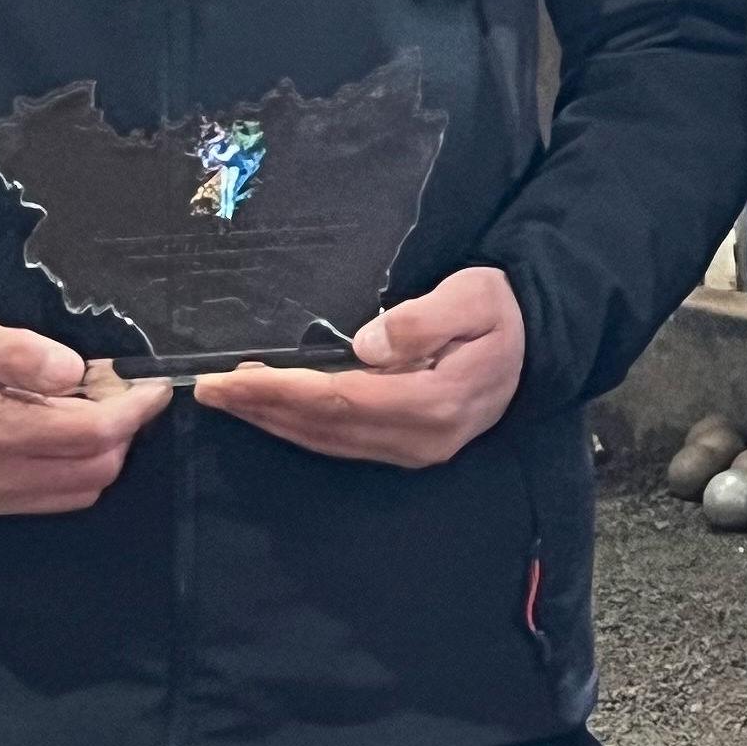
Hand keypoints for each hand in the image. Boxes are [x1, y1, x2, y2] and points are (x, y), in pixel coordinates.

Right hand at [0, 300, 172, 517]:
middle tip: (122, 395)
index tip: (153, 386)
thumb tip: (74, 372)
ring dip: (102, 455)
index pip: (92, 435)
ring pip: (79, 492)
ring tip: (93, 413)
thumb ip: (19, 351)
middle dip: (123, 432)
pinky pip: (52, 502)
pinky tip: (63, 438)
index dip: (135, 411)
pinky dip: (75, 473)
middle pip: (95, 470)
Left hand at [191, 265, 526, 467]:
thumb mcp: (476, 295)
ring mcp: (414, 450)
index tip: (233, 377)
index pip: (343, 399)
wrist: (537, 342)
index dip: (284, 391)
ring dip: (272, 420)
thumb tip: (369, 343)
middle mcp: (421, 438)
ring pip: (327, 440)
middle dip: (263, 408)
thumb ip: (426, 318)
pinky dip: (297, 427)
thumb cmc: (502, 312)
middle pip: (325, 426)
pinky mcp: (406, 448)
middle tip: (209, 389)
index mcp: (438, 401)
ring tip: (227, 398)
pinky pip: (339, 442)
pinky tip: (269, 410)